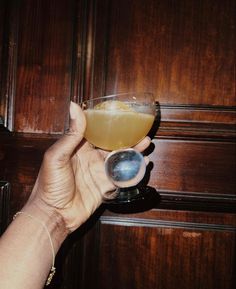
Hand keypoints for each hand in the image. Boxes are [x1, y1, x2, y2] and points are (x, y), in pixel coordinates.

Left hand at [27, 102, 150, 231]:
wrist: (54, 215)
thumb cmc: (49, 185)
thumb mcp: (57, 156)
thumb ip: (71, 134)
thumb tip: (74, 106)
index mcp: (79, 148)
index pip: (96, 131)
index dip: (108, 123)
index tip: (121, 114)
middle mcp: (91, 158)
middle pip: (112, 144)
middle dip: (126, 137)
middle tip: (140, 130)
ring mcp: (99, 172)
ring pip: (120, 158)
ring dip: (133, 151)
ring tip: (146, 143)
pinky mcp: (106, 186)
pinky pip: (122, 176)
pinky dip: (134, 170)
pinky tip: (144, 163)